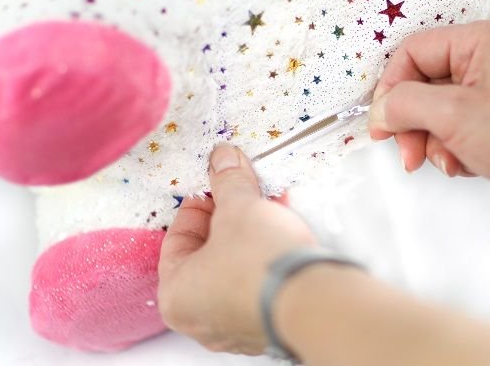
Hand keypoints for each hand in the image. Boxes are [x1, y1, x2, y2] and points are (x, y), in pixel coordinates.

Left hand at [158, 144, 317, 354]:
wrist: (314, 303)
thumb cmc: (260, 265)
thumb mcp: (239, 208)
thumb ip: (228, 182)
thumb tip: (223, 161)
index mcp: (175, 295)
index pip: (176, 239)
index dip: (198, 205)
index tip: (215, 187)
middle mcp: (200, 320)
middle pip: (206, 255)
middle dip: (228, 219)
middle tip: (242, 195)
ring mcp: (234, 329)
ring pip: (234, 271)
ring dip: (249, 237)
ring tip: (268, 209)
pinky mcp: (266, 327)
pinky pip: (257, 287)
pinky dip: (265, 261)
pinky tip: (281, 236)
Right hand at [369, 20, 489, 222]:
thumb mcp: (452, 116)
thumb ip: (405, 105)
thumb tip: (381, 109)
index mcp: (480, 40)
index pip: (413, 52)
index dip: (391, 89)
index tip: (382, 126)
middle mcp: (488, 58)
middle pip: (422, 84)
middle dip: (413, 123)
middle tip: (410, 155)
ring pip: (437, 111)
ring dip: (433, 141)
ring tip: (449, 163)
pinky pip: (458, 128)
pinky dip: (454, 149)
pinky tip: (467, 165)